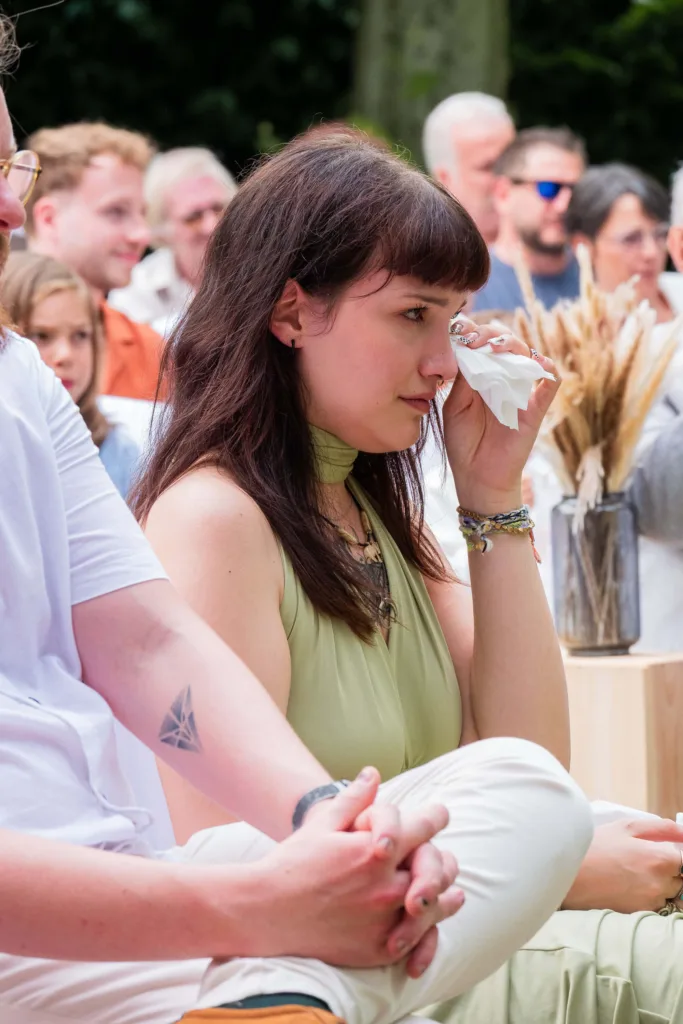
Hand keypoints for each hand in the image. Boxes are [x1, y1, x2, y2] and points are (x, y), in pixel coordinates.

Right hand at [247, 769, 462, 970]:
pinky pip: (418, 940)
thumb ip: (355, 799)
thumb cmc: (293, 862)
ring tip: (451, 891)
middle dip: (441, 858)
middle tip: (441, 855)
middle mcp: (386, 886)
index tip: (440, 813)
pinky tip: (431, 920)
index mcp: (375, 850)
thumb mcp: (323, 823)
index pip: (423, 828)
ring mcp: (385, 921)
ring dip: (444, 894)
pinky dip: (429, 930)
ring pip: (435, 906)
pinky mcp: (378, 949)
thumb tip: (374, 774)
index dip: (435, 817)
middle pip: (437, 868)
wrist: (266, 911)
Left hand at [445, 315, 559, 511]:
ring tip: (493, 348)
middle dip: (490, 334)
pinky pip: (550, 382)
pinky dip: (546, 368)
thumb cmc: (464, 443)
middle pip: (507, 342)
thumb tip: (466, 349)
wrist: (477, 477)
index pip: (484, 343)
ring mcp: (522, 392)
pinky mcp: (536, 408)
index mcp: (482, 376)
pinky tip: (531, 364)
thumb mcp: (455, 406)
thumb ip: (463, 379)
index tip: (459, 330)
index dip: (475, 331)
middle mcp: (504, 379)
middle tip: (473, 339)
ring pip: (528, 355)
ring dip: (512, 345)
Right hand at [562, 818, 682, 912]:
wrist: (569, 875)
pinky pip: (653, 905)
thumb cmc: (596, 846)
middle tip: (640, 862)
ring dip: (657, 885)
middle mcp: (661, 883)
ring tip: (631, 875)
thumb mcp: (626, 827)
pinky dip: (645, 897)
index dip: (672, 856)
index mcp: (661, 858)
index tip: (657, 853)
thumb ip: (660, 828)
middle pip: (679, 880)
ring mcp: (651, 901)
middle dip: (666, 871)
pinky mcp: (640, 914)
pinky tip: (625, 888)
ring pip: (667, 893)